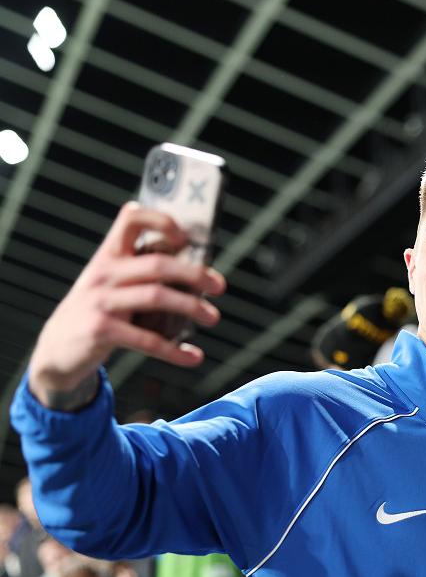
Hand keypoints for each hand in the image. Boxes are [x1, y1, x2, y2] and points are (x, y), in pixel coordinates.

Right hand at [27, 202, 225, 407]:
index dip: (161, 220)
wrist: (56, 350)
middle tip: (219, 286)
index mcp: (109, 256)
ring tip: (213, 317)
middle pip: (157, 263)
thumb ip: (139, 270)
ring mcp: (100, 302)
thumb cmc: (97, 312)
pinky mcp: (101, 331)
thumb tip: (196, 269)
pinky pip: (147, 340)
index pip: (131, 219)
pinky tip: (193, 357)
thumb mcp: (109, 283)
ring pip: (156, 296)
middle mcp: (103, 274)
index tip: (187, 237)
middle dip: (194, 273)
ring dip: (192, 307)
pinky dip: (174, 351)